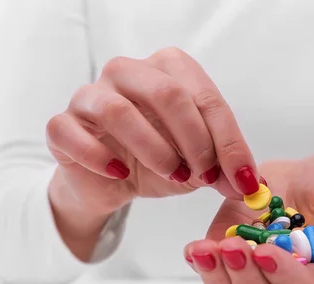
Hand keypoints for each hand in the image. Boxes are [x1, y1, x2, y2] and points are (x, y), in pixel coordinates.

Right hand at [45, 47, 259, 259]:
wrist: (111, 181)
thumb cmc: (157, 162)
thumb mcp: (198, 165)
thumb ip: (224, 168)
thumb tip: (252, 183)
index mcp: (167, 70)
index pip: (205, 97)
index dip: (229, 141)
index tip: (244, 179)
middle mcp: (128, 72)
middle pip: (166, 93)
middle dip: (194, 141)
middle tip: (205, 176)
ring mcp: (90, 95)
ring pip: (118, 110)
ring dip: (153, 149)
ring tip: (170, 174)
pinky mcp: (61, 124)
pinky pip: (70, 132)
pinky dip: (98, 157)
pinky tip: (119, 174)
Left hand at [184, 155, 313, 283]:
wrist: (307, 176)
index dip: (285, 275)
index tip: (266, 250)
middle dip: (247, 276)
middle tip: (233, 246)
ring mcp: (262, 279)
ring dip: (220, 277)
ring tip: (207, 250)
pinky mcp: (234, 265)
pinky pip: (218, 282)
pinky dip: (204, 269)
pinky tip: (196, 250)